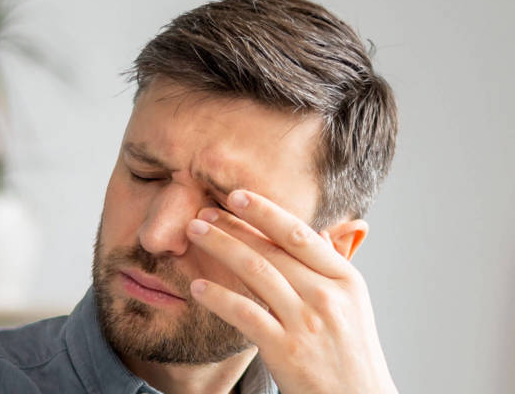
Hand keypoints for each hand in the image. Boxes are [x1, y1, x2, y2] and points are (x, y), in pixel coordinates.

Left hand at [186, 190, 397, 393]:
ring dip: (220, 247)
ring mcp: (306, 323)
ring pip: (255, 272)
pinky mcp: (285, 350)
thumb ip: (329, 268)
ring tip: (195, 233)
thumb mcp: (352, 305)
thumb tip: (312, 233)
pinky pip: (244, 313)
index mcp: (345, 279)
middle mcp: (327, 295)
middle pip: (272, 249)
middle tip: (203, 212)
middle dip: (233, 225)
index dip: (266, 211)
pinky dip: (218, 296)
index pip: (299, 234)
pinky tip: (197, 286)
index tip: (237, 195)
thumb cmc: (350, 352)